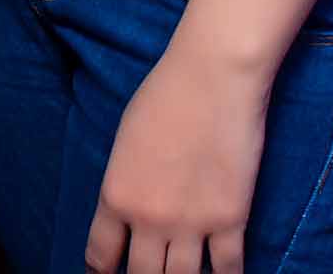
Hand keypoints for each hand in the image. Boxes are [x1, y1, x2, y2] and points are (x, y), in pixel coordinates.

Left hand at [85, 43, 271, 273]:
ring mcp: (192, 223)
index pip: (100, 257)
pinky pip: (228, 269)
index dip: (103, 272)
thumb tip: (130, 215)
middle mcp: (149, 218)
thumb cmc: (164, 96)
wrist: (213, 77)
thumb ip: (124, 184)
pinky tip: (221, 273)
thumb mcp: (124, 142)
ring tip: (182, 272)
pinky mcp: (231, 220)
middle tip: (148, 273)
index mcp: (116, 196)